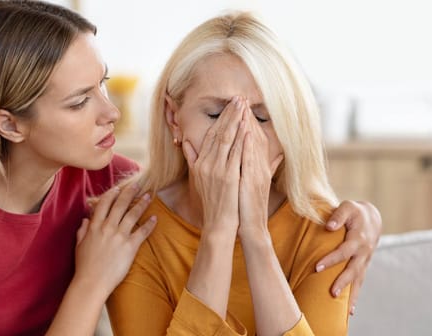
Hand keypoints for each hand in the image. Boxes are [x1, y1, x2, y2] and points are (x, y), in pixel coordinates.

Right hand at [73, 184, 156, 298]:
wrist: (92, 282)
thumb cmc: (84, 266)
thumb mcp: (79, 245)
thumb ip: (82, 231)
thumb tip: (85, 220)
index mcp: (94, 226)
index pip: (104, 204)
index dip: (112, 194)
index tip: (118, 188)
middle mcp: (107, 228)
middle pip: (120, 205)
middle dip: (130, 192)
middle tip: (138, 184)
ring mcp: (119, 236)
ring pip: (132, 215)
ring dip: (142, 204)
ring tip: (149, 196)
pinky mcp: (130, 247)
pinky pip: (141, 232)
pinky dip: (149, 224)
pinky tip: (155, 218)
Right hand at [181, 96, 245, 234]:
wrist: (218, 224)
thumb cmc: (212, 203)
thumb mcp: (198, 179)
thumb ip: (192, 159)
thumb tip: (185, 142)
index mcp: (200, 162)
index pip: (211, 135)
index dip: (221, 118)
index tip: (229, 105)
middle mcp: (207, 163)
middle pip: (218, 132)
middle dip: (229, 113)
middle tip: (238, 97)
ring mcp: (217, 170)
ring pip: (227, 139)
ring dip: (236, 120)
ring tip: (243, 105)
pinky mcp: (228, 177)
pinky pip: (235, 153)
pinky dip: (240, 139)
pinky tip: (246, 126)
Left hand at [238, 99, 282, 240]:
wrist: (251, 227)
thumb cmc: (249, 206)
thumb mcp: (257, 182)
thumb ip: (266, 166)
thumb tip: (278, 154)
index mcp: (258, 165)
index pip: (253, 138)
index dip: (247, 121)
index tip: (240, 105)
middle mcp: (259, 166)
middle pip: (254, 136)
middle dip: (246, 117)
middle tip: (240, 98)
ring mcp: (257, 173)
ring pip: (253, 144)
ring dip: (248, 125)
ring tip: (242, 107)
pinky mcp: (252, 181)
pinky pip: (251, 160)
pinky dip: (248, 145)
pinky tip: (245, 132)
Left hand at [315, 200, 381, 314]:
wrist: (372, 219)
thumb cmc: (354, 212)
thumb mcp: (348, 206)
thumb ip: (338, 215)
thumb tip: (328, 226)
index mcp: (359, 238)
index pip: (344, 251)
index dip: (331, 259)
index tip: (316, 267)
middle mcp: (364, 252)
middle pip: (353, 270)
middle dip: (343, 282)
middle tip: (332, 293)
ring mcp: (365, 261)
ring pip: (359, 280)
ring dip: (352, 295)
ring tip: (345, 310)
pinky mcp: (363, 266)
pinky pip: (360, 283)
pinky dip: (356, 297)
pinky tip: (350, 311)